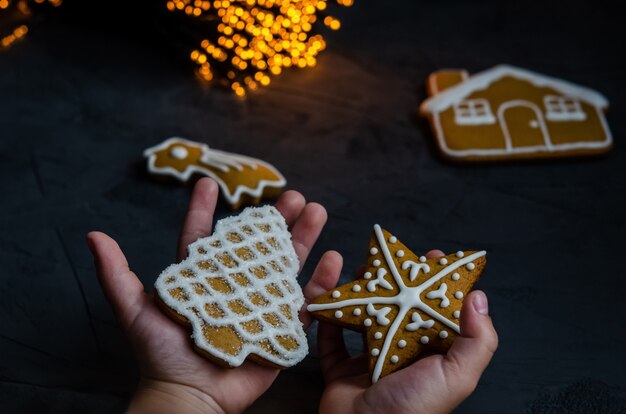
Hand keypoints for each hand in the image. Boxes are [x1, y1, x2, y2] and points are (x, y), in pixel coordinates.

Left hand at [87, 178, 330, 413]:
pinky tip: (333, 258)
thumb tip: (93, 235)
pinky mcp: (281, 329)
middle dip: (275, 218)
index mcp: (201, 278)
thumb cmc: (161, 356)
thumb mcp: (135, 311)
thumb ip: (116, 274)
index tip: (211, 182)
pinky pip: (307, 303)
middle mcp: (233, 287)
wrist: (190, 399)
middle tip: (291, 194)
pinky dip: (322, 282)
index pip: (205, 236)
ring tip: (316, 210)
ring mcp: (260, 306)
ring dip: (303, 238)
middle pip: (257, 245)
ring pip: (286, 265)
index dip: (207, 209)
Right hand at [313, 250, 497, 413]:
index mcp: (429, 355)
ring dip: (358, 291)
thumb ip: (476, 341)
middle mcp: (400, 355)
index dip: (433, 282)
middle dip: (393, 280)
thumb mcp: (456, 376)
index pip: (435, 310)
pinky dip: (325, 316)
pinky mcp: (340, 370)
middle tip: (388, 255)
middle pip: (397, 308)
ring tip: (358, 266)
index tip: (429, 256)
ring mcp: (369, 361)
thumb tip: (478, 296)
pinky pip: (330, 338)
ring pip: (362, 316)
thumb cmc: (414, 408)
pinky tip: (325, 294)